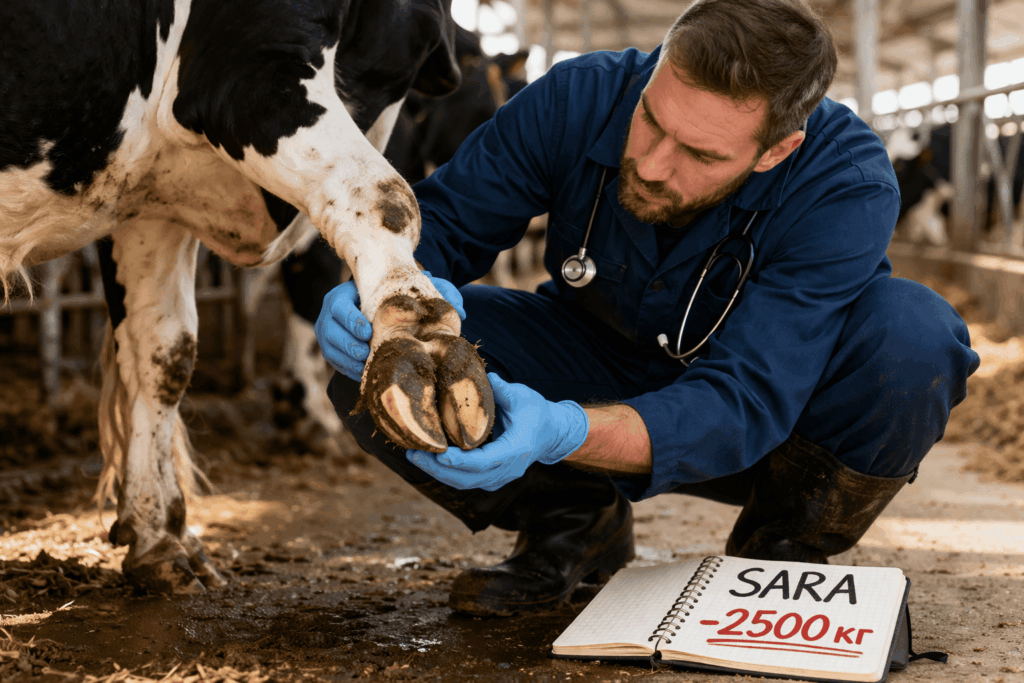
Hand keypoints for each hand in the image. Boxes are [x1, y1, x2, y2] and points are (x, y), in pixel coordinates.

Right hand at [315, 273, 464, 380]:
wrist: (387, 311)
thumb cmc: (399, 298)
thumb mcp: (414, 291)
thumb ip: (436, 292)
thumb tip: (461, 311)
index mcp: (346, 294)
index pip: (338, 306)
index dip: (350, 320)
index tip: (368, 331)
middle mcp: (333, 314)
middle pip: (330, 332)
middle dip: (347, 346)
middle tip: (366, 354)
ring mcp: (332, 334)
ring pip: (332, 351)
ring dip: (348, 362)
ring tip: (366, 368)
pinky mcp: (336, 352)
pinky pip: (337, 365)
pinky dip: (350, 371)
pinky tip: (366, 375)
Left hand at [406, 374, 588, 490]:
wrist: (551, 433)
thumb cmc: (537, 412)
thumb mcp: (523, 397)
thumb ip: (504, 390)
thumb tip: (487, 376)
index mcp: (517, 450)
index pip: (486, 461)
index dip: (461, 461)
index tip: (440, 455)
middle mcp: (508, 469)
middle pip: (468, 478)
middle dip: (438, 468)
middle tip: (413, 454)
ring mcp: (499, 477)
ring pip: (464, 482)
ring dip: (437, 472)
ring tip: (414, 456)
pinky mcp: (491, 477)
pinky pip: (466, 480)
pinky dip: (446, 472)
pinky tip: (428, 459)